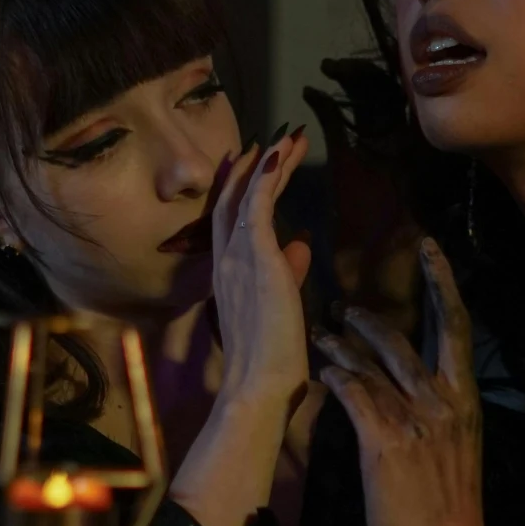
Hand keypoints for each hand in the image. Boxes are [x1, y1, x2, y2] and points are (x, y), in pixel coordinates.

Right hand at [210, 126, 311, 413]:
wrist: (259, 387)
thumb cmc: (271, 363)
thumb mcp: (280, 309)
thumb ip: (287, 275)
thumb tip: (300, 246)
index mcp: (227, 277)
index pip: (229, 223)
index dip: (239, 190)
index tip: (254, 165)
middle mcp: (225, 262)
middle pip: (231, 201)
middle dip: (251, 168)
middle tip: (271, 140)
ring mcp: (237, 258)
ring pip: (245, 196)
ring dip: (268, 164)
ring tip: (288, 138)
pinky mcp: (257, 258)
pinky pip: (257, 206)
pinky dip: (266, 177)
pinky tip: (278, 154)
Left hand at [316, 238, 506, 525]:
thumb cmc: (449, 510)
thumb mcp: (458, 452)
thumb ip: (441, 416)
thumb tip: (420, 393)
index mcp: (465, 402)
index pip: (457, 328)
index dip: (443, 284)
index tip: (430, 250)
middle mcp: (443, 403)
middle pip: (408, 339)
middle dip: (374, 318)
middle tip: (346, 305)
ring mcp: (415, 421)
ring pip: (374, 365)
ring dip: (343, 346)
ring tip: (320, 335)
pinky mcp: (385, 443)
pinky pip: (354, 396)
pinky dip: (336, 379)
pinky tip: (320, 374)